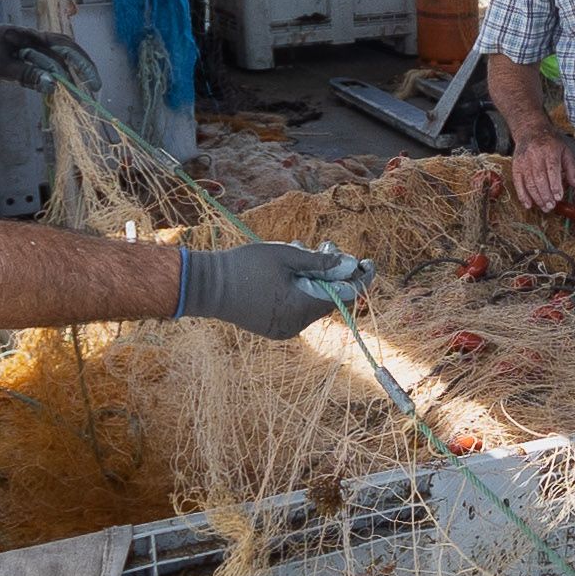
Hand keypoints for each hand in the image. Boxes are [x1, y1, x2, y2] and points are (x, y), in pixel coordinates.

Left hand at [0, 8, 99, 97]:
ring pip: (55, 61)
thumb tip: (54, 85)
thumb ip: (27, 75)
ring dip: (68, 77)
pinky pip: (41, 67)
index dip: (83, 65)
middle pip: (66, 53)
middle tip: (93, 91)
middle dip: (82, 71)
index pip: (66, 48)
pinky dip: (51, 79)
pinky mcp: (19, 57)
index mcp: (31, 37)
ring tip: (76, 97)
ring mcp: (26, 48)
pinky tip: (54, 92)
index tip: (93, 84)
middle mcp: (32, 40)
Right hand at [176, 240, 374, 338]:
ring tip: (302, 250)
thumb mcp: (287, 257)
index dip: (359, 278)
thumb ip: (321, 262)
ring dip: (313, 277)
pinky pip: (295, 307)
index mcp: (303, 309)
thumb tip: (350, 266)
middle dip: (331, 272)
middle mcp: (296, 325)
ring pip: (311, 301)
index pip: (344, 296)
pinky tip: (290, 268)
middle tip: (327, 247)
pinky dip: (298, 288)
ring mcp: (283, 329)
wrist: (205, 286)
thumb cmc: (246, 267)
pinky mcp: (272, 326)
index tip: (369, 262)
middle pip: (328, 298)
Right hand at [508, 127, 574, 213]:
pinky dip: (522, 195)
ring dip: (536, 197)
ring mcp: (524, 161)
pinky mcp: (516, 166)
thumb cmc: (551, 143)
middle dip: (545, 195)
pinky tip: (528, 204)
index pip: (552, 169)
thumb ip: (571, 169)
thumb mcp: (565, 152)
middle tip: (551, 206)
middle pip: (539, 178)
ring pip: (529, 182)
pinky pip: (518, 182)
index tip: (559, 197)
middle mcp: (535, 155)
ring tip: (544, 207)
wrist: (530, 131)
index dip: (554, 184)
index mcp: (550, 150)